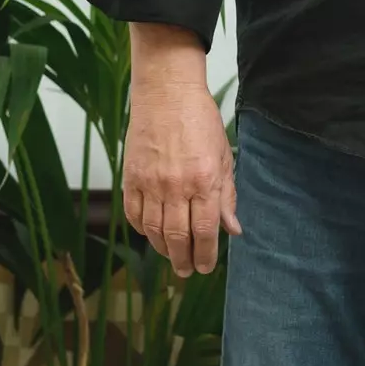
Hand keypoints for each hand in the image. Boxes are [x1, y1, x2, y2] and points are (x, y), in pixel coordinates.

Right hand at [123, 24, 240, 275]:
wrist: (167, 93)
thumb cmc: (201, 122)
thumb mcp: (225, 156)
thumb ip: (227, 196)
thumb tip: (233, 230)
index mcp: (205, 180)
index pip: (206, 230)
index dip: (206, 254)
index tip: (206, 268)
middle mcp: (177, 186)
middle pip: (178, 237)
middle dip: (184, 261)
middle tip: (187, 272)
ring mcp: (151, 182)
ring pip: (154, 231)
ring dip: (163, 250)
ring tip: (172, 257)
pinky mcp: (131, 177)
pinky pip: (134, 214)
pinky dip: (142, 229)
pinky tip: (151, 234)